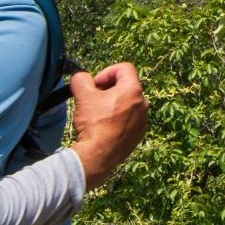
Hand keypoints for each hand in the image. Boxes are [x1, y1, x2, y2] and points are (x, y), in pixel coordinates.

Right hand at [70, 63, 149, 190]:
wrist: (98, 156)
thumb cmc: (94, 124)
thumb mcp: (83, 97)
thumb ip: (81, 80)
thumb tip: (81, 76)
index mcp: (133, 90)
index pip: (124, 68)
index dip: (106, 72)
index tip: (94, 85)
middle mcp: (143, 103)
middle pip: (126, 86)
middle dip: (108, 89)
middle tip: (93, 99)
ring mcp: (143, 120)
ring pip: (127, 103)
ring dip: (113, 104)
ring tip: (97, 115)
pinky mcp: (139, 134)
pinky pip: (129, 119)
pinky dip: (118, 119)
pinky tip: (104, 128)